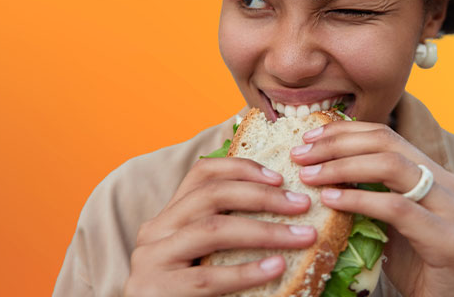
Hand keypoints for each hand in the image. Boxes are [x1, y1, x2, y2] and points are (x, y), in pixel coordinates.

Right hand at [123, 157, 317, 296]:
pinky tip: (276, 267)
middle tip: (301, 204)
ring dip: (264, 231)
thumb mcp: (200, 256)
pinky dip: (246, 272)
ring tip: (301, 236)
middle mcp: (155, 231)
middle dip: (262, 196)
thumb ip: (224, 234)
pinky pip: (208, 277)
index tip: (280, 178)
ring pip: (212, 230)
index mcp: (168, 217)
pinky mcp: (157, 288)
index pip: (201, 174)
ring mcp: (153, 259)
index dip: (241, 169)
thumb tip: (282, 209)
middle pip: (211, 195)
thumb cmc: (186, 293)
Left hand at [290, 121, 453, 296]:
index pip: (383, 134)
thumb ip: (368, 191)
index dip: (343, 131)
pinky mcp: (447, 238)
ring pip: (391, 167)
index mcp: (431, 173)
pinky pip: (396, 208)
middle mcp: (445, 183)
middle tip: (301, 154)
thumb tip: (320, 169)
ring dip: (342, 167)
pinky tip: (331, 200)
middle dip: (337, 144)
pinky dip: (359, 200)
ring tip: (310, 176)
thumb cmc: (414, 263)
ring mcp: (450, 209)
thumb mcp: (387, 219)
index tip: (308, 137)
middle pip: (385, 142)